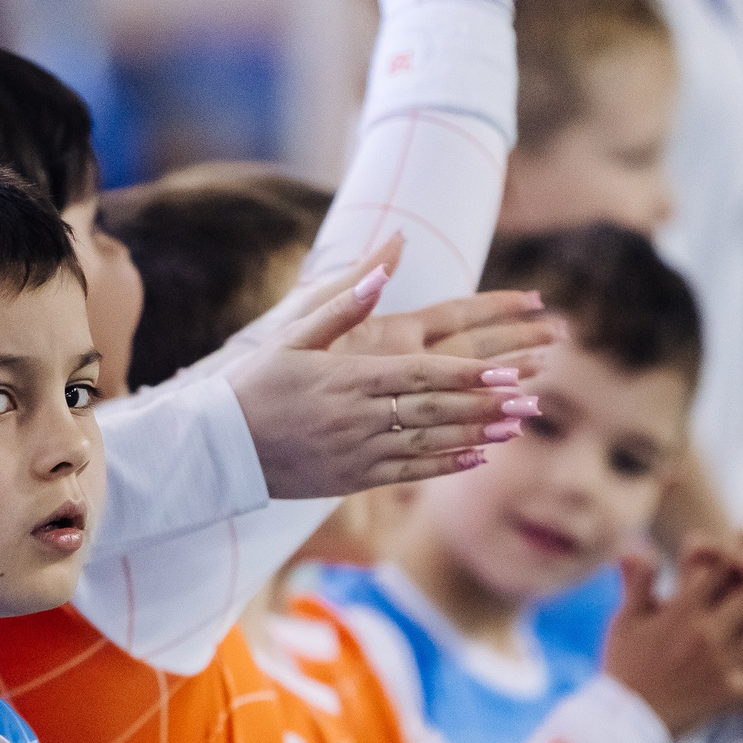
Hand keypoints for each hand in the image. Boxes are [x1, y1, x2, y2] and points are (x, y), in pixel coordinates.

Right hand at [227, 275, 545, 495]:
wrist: (215, 448)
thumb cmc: (251, 386)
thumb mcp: (291, 336)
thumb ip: (341, 303)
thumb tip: (384, 263)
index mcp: (346, 377)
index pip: (420, 374)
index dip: (467, 374)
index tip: (506, 369)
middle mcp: (356, 417)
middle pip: (434, 409)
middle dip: (485, 404)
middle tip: (528, 397)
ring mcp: (356, 452)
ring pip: (428, 443)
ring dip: (476, 434)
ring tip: (515, 426)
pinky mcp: (351, 478)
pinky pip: (407, 473)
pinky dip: (444, 465)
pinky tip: (475, 456)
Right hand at [600, 545, 742, 735]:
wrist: (624, 722)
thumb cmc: (623, 668)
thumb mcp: (625, 621)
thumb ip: (638, 581)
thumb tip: (637, 545)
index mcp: (683, 610)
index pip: (718, 568)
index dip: (741, 544)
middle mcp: (708, 632)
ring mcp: (723, 663)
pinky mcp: (731, 693)